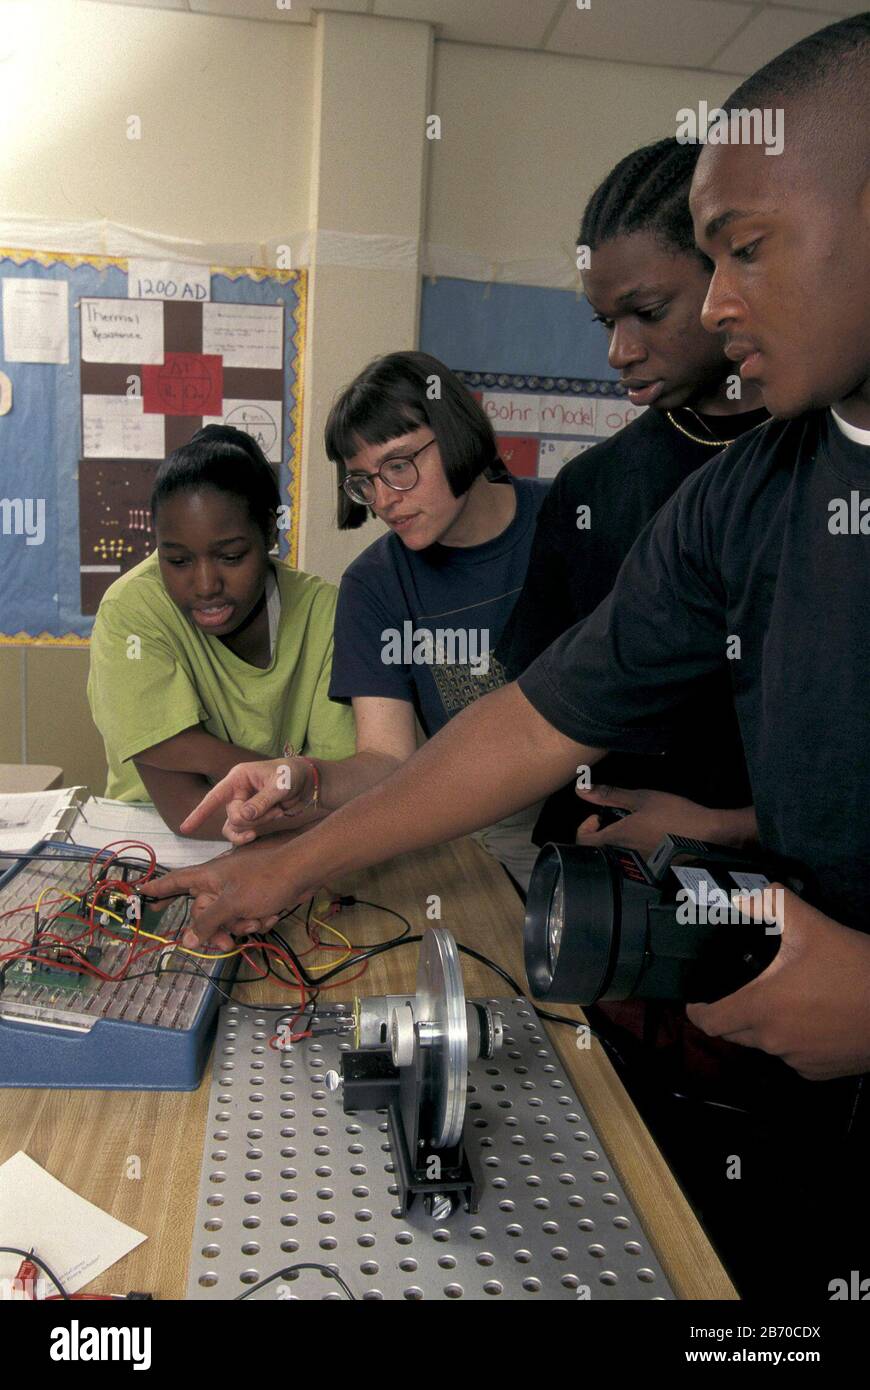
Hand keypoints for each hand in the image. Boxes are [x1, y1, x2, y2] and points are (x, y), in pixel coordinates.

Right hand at [141, 837, 312, 949]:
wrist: (304, 872)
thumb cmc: (264, 880)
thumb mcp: (231, 903)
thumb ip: (207, 922)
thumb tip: (185, 940)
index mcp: (208, 877)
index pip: (176, 882)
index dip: (159, 888)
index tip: (142, 893)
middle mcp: (220, 883)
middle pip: (204, 912)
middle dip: (217, 929)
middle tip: (226, 944)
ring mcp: (238, 891)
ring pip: (228, 919)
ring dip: (243, 925)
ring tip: (257, 919)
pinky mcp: (256, 899)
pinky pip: (247, 917)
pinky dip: (258, 919)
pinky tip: (271, 914)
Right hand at [179, 757, 315, 844]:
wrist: (309, 782)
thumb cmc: (293, 775)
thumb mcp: (280, 786)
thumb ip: (261, 802)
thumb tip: (242, 818)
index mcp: (238, 778)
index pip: (214, 797)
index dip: (199, 813)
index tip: (185, 828)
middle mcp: (236, 792)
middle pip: (231, 817)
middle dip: (253, 818)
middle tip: (275, 810)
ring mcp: (243, 805)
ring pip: (237, 827)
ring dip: (257, 824)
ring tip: (277, 813)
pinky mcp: (252, 817)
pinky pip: (245, 831)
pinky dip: (257, 830)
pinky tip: (270, 822)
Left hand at [575, 784, 738, 856]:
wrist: (707, 835)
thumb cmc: (674, 814)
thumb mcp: (641, 798)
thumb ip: (609, 795)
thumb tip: (580, 790)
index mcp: (617, 839)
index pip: (582, 843)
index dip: (585, 828)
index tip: (599, 816)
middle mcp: (623, 857)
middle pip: (598, 852)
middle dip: (601, 834)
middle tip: (617, 820)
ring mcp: (638, 868)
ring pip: (614, 857)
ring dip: (616, 843)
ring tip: (632, 828)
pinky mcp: (652, 872)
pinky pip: (632, 864)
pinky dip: (632, 852)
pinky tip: (646, 840)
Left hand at [687, 886, 869, 1079]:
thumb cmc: (857, 969)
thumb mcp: (812, 925)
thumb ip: (771, 903)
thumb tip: (744, 894)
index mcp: (761, 1008)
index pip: (708, 1021)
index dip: (697, 1009)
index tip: (698, 996)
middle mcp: (773, 1041)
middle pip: (733, 1033)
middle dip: (731, 1012)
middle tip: (742, 987)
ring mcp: (797, 1061)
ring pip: (766, 1044)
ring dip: (766, 1024)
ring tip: (786, 996)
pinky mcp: (820, 1072)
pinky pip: (793, 1057)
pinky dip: (794, 1039)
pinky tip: (812, 1016)